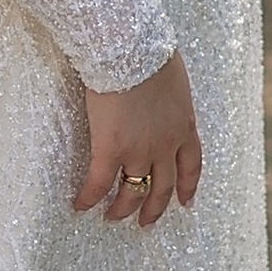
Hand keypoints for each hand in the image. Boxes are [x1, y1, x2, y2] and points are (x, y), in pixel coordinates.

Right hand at [78, 54, 200, 228]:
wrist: (129, 49)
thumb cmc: (148, 51)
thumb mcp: (173, 77)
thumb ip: (170, 94)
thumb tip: (162, 91)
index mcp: (185, 126)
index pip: (191, 166)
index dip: (187, 186)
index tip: (185, 201)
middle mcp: (166, 145)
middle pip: (163, 186)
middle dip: (155, 207)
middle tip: (146, 222)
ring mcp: (139, 150)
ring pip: (133, 190)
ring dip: (123, 208)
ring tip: (113, 217)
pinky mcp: (111, 148)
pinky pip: (99, 182)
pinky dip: (89, 197)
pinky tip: (80, 206)